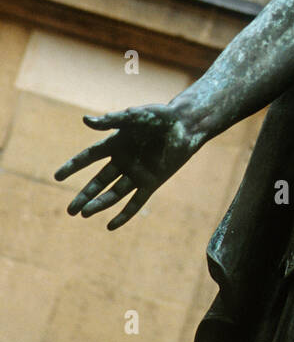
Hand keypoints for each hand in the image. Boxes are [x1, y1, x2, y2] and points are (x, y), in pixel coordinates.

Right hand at [54, 104, 201, 228]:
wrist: (186, 124)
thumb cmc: (160, 116)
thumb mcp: (134, 116)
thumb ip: (111, 120)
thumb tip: (85, 120)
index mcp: (116, 143)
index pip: (89, 157)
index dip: (73, 166)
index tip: (57, 176)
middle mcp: (124, 160)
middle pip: (99, 181)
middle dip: (84, 195)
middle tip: (69, 211)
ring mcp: (137, 173)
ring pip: (114, 193)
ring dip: (99, 204)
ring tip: (84, 214)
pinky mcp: (152, 182)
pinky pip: (136, 202)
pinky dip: (124, 214)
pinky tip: (111, 225)